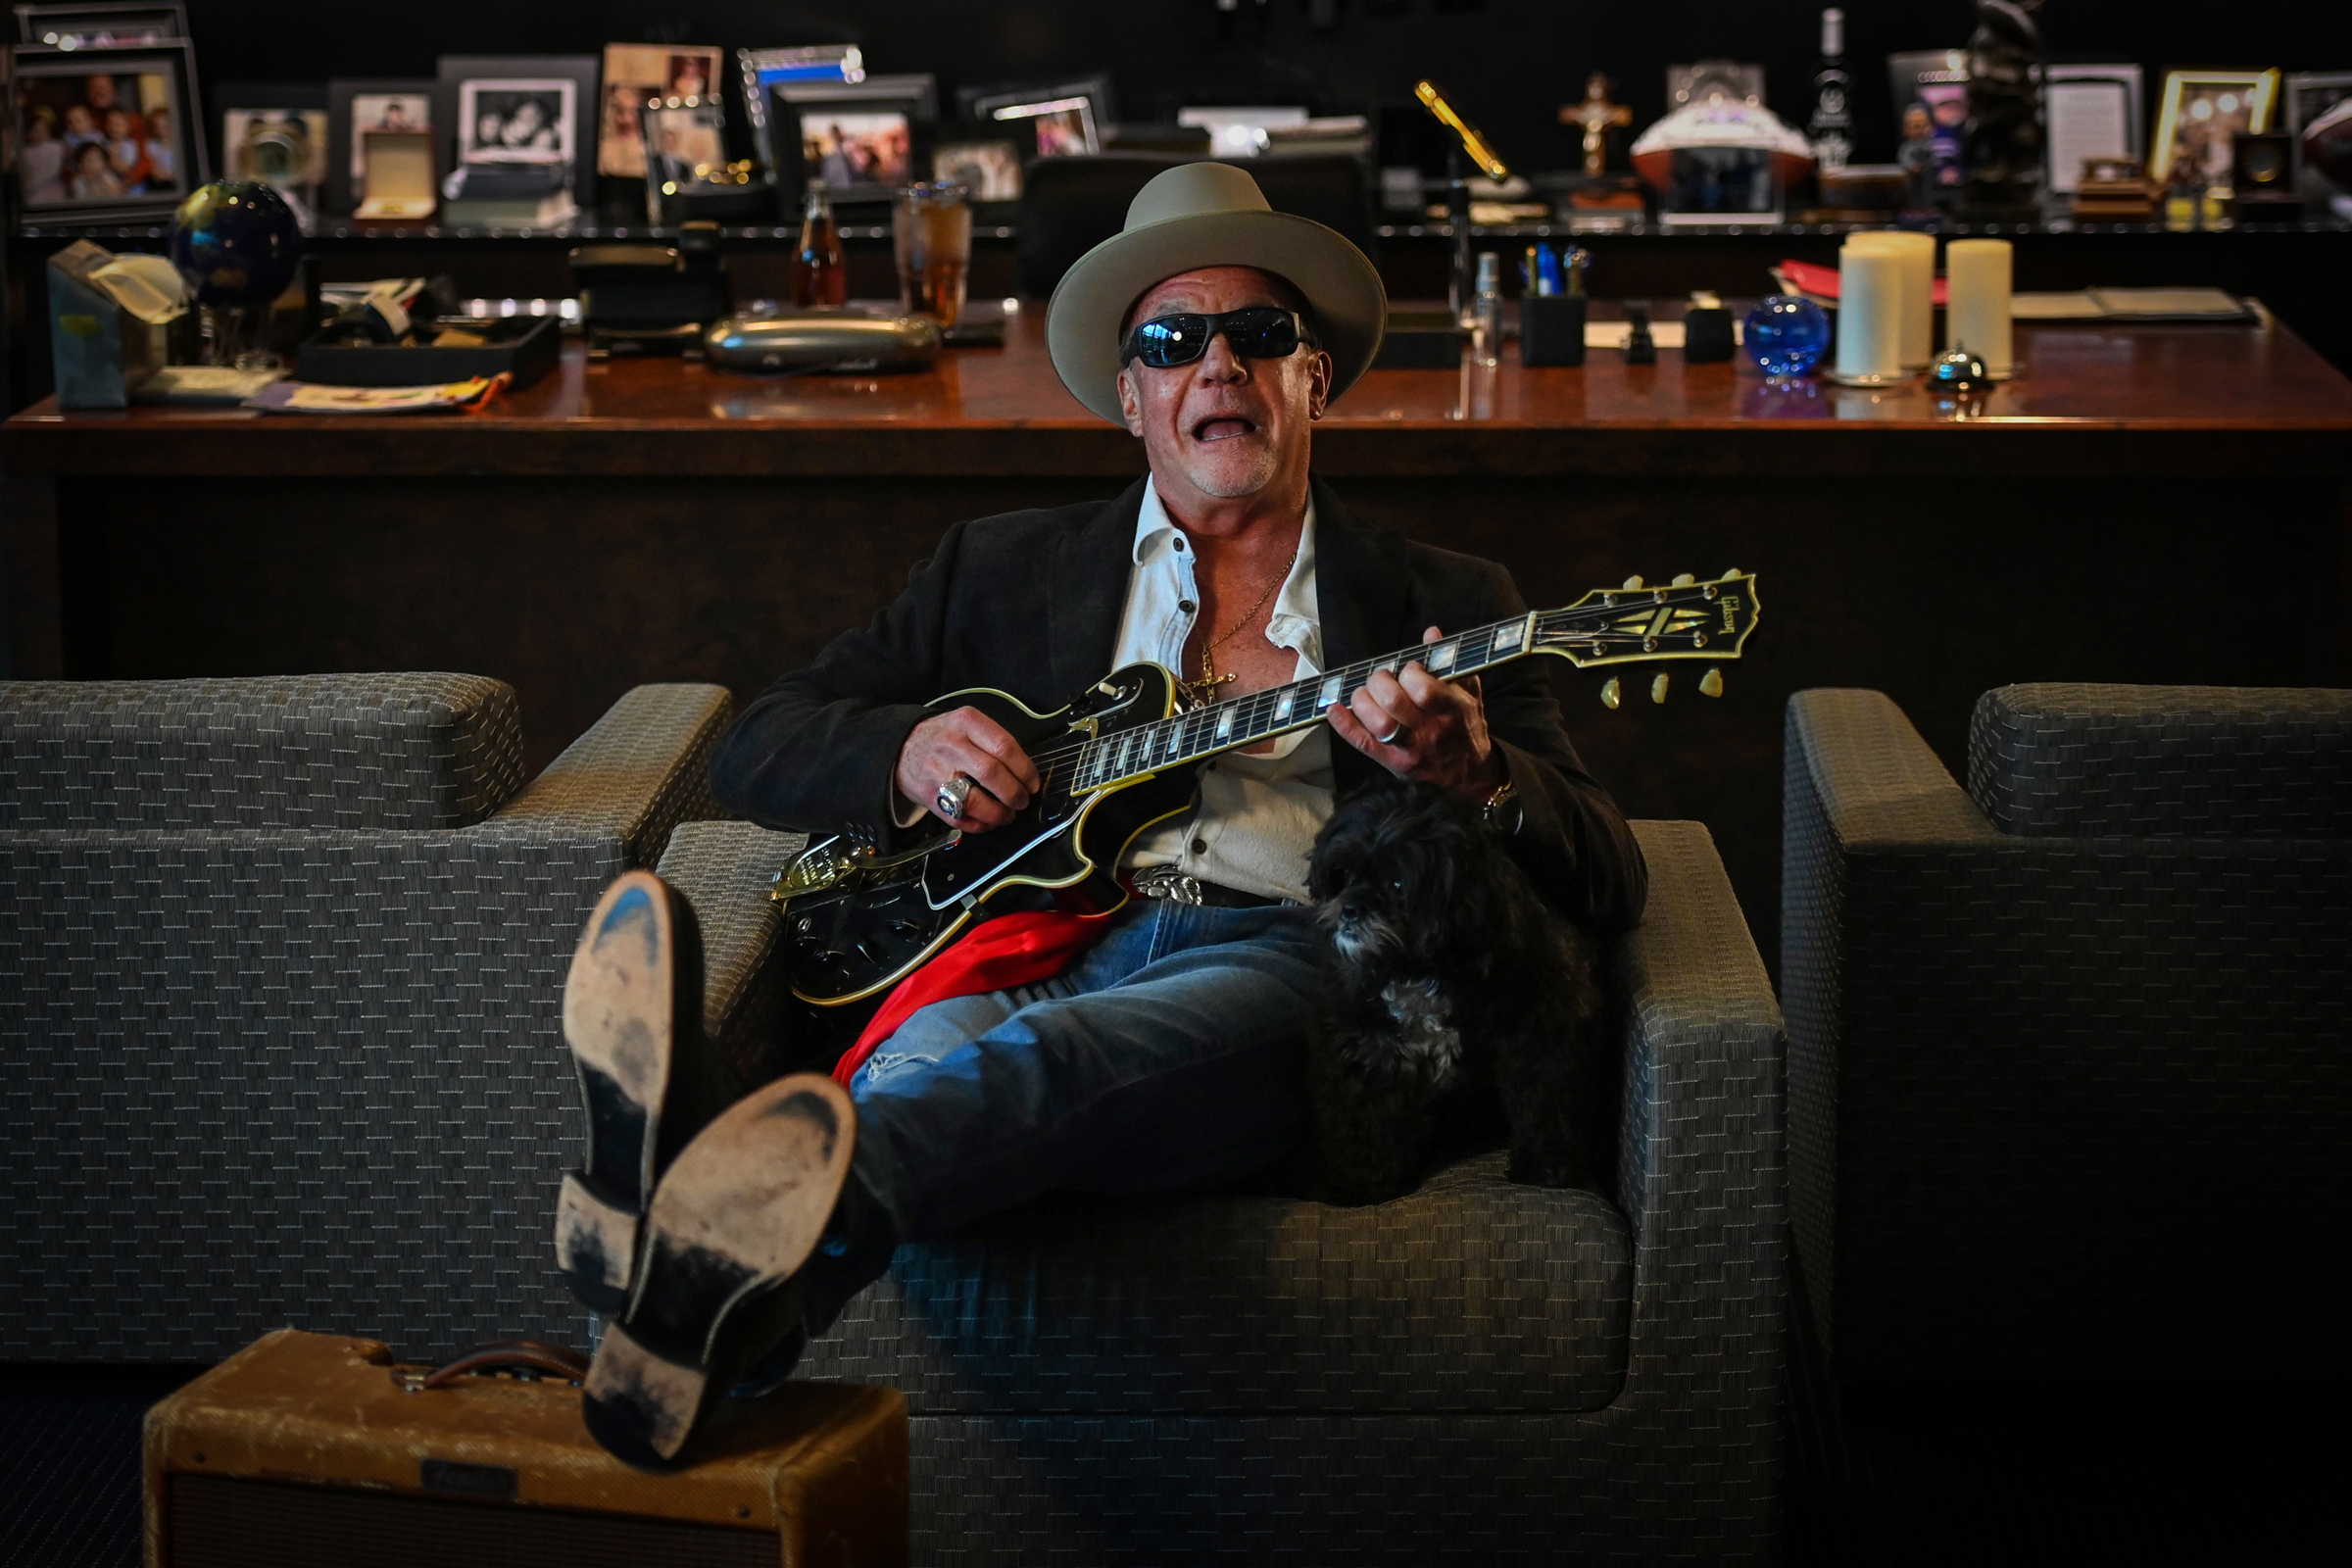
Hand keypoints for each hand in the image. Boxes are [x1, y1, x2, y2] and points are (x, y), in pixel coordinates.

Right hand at [894, 706, 1040, 832]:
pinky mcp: (929, 796)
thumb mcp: (967, 724)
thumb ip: (993, 741)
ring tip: (1008, 814)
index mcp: (966, 722)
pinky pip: (960, 818)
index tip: (1033, 783)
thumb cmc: (945, 737)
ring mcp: (937, 772)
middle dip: (1015, 793)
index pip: (1004, 747)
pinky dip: (980, 825)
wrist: (902, 747)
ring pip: (976, 801)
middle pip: (992, 773)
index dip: (1025, 770)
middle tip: (1023, 801)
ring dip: (999, 813)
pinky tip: (988, 821)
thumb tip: (1026, 773)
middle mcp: (951, 745)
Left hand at [1326, 625, 1508, 801]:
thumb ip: (1450, 664)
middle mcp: (1431, 731)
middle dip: (1380, 682)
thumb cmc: (1467, 728)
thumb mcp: (1468, 694)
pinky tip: (1334, 709)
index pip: (1424, 688)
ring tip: (1364, 693)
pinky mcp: (1394, 763)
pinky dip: (1344, 725)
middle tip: (1381, 678)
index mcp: (1452, 710)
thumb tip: (1431, 633)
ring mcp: (1411, 749)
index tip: (1409, 669)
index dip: (1409, 673)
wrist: (1472, 776)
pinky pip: (1364, 743)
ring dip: (1363, 701)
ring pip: (1378, 723)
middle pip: (1394, 702)